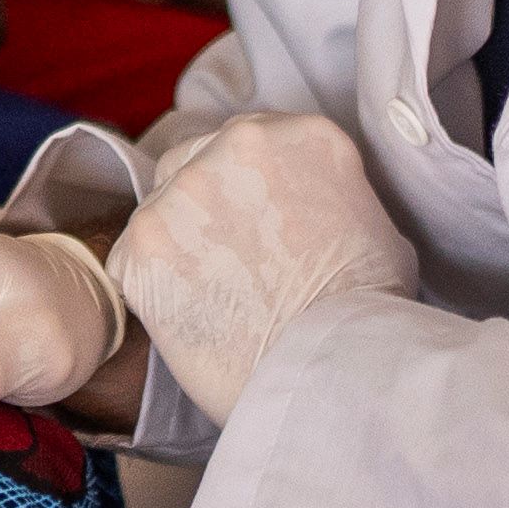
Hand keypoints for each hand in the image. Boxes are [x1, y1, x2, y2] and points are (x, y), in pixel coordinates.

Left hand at [119, 111, 416, 421]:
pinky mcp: (143, 243)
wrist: (329, 372)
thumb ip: (330, 195)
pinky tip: (186, 314)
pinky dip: (149, 283)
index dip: (247, 184)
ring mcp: (184, 191)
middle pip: (194, 157)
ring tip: (211, 294)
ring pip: (159, 204)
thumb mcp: (378, 230)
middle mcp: (238, 146)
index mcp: (303, 136)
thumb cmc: (364, 314)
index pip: (251, 140)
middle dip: (204, 202)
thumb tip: (309, 207)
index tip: (251, 216)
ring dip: (175, 241)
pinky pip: (130, 255)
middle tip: (226, 256)